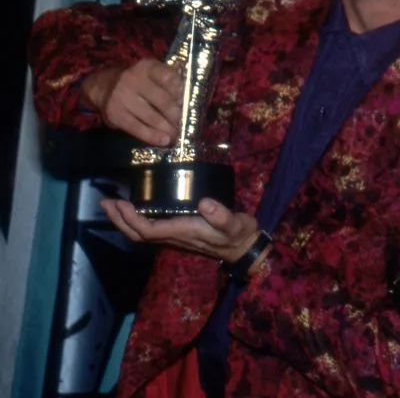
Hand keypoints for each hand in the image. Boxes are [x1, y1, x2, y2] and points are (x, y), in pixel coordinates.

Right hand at [81, 60, 181, 145]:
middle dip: (175, 115)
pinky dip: (152, 136)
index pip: (168, 77)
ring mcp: (122, 97)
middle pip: (162, 100)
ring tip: (176, 135)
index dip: (180, 92)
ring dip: (166, 128)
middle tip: (183, 124)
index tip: (186, 103)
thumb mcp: (151, 74)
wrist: (104, 86)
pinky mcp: (115, 114)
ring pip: (151, 116)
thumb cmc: (137, 82)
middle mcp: (133, 79)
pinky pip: (137, 127)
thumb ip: (167, 82)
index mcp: (147, 67)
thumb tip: (185, 103)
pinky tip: (163, 140)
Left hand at [101, 197, 262, 265]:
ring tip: (113, 205)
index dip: (131, 219)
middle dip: (119, 220)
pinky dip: (135, 221)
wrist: (243, 249)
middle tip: (106, 202)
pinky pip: (149, 231)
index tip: (121, 203)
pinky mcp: (177, 234)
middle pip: (137, 235)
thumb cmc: (238, 234)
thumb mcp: (235, 223)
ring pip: (141, 234)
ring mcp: (174, 237)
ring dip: (123, 221)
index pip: (148, 230)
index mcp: (183, 232)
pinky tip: (134, 210)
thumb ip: (221, 214)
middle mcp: (174, 237)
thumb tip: (204, 202)